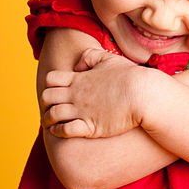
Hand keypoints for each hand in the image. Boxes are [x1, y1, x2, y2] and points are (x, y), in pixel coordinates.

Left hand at [40, 48, 155, 137]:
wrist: (143, 95)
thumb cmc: (130, 77)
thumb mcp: (109, 59)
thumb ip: (90, 57)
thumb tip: (77, 66)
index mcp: (79, 78)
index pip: (51, 79)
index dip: (50, 85)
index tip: (56, 91)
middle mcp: (76, 94)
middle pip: (47, 97)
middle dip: (45, 103)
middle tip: (50, 108)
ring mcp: (82, 111)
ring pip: (52, 115)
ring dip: (48, 119)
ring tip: (50, 123)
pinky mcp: (90, 127)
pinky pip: (64, 130)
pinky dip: (57, 131)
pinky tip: (60, 131)